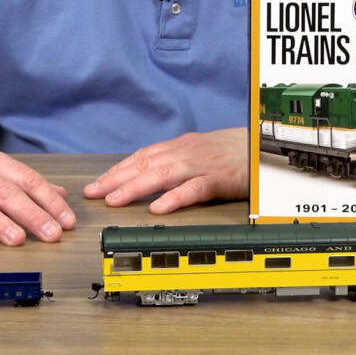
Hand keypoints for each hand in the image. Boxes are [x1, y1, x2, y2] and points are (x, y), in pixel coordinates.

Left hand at [83, 128, 247, 213]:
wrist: (262, 146)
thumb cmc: (231, 151)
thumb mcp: (197, 152)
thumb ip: (174, 162)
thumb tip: (147, 174)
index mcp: (179, 147)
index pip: (141, 157)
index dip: (117, 170)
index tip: (97, 183)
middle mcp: (185, 153)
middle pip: (145, 164)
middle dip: (116, 179)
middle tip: (93, 193)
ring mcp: (200, 165)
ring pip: (162, 175)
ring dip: (135, 187)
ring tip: (115, 200)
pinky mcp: (218, 179)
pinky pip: (193, 189)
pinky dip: (174, 198)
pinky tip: (158, 208)